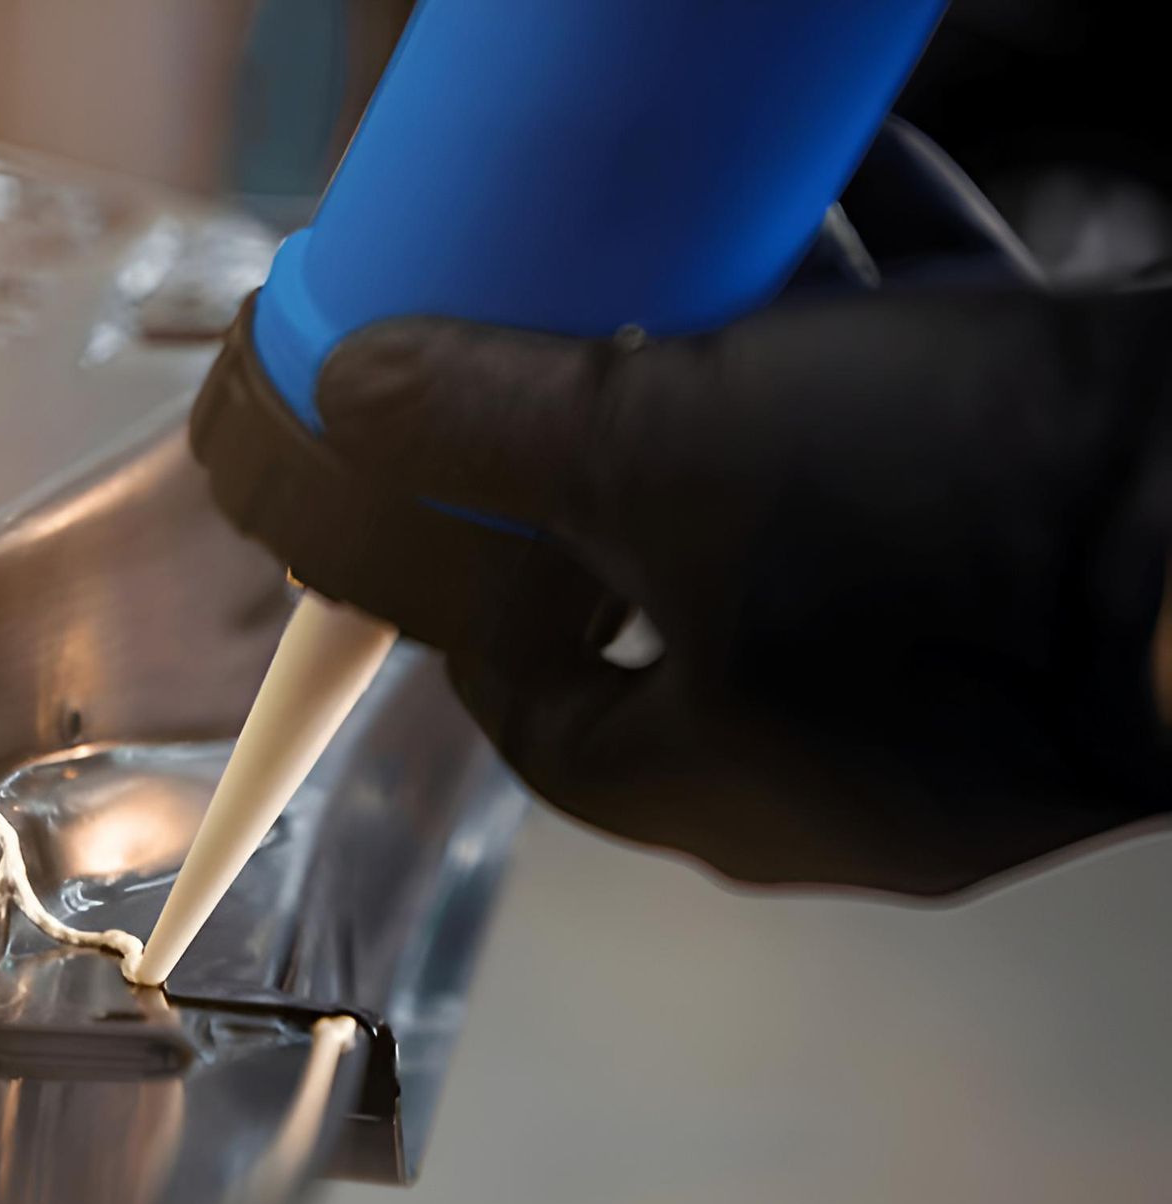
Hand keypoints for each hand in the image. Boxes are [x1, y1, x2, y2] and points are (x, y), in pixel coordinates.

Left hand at [309, 282, 1171, 892]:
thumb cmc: (958, 537)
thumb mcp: (663, 458)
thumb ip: (493, 433)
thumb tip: (360, 397)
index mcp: (722, 779)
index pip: (538, 721)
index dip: (477, 613)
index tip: (452, 523)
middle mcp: (840, 756)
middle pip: (670, 603)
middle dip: (615, 475)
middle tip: (572, 379)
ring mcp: (959, 674)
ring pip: (806, 516)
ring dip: (749, 391)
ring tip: (706, 274)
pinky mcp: (1051, 572)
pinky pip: (934, 452)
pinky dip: (883, 340)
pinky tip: (855, 216)